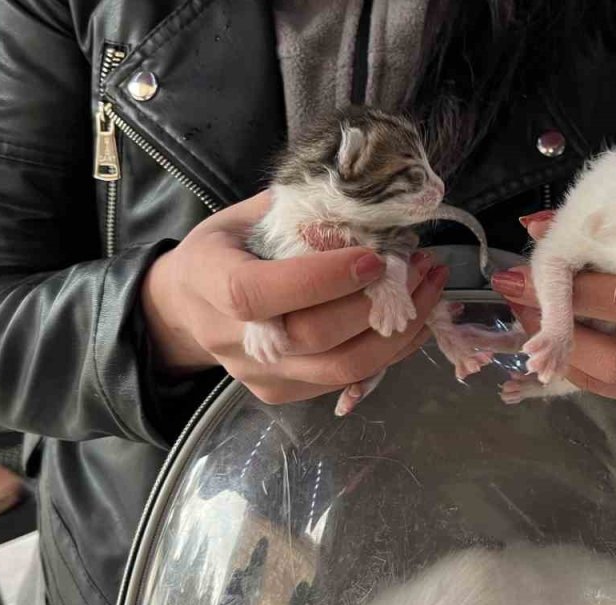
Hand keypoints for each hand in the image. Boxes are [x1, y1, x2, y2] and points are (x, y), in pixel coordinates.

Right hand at [141, 190, 448, 404]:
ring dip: (398, 330)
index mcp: (208, 280)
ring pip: (341, 367)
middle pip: (313, 336)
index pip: (257, 293)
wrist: (187, 308)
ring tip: (428, 288)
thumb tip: (368, 200)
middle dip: (375, 302)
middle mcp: (231, 338)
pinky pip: (347, 379)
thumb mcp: (243, 215)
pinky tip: (416, 317)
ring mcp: (258, 374)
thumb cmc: (223, 249)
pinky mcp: (282, 393)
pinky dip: (391, 350)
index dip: (319, 279)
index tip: (374, 257)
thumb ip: (297, 210)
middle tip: (418, 264)